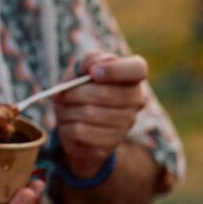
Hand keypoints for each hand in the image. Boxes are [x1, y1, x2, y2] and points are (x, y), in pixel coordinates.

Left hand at [54, 52, 147, 178]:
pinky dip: (67, 126)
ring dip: (68, 110)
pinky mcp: (112, 142)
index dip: (115, 69)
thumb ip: (89, 61)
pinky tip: (69, 124)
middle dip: (76, 92)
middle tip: (64, 94)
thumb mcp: (79, 71)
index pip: (138, 68)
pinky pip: (81, 131)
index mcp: (132, 78)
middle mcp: (136, 100)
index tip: (93, 72)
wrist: (76, 127)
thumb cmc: (79, 92)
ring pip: (89, 113)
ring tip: (66, 109)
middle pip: (104, 93)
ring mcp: (127, 123)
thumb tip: (95, 65)